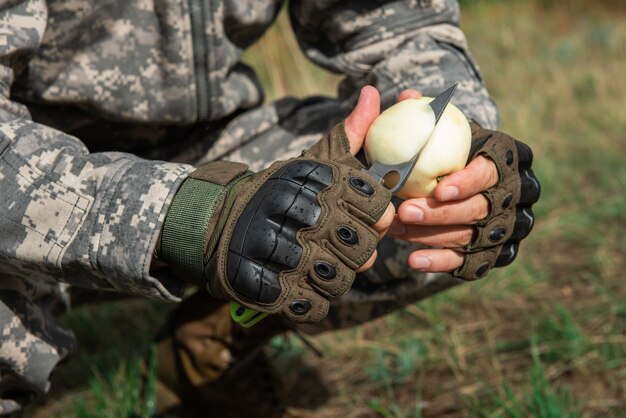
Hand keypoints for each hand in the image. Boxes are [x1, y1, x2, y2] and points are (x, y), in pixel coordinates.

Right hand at [159, 87, 392, 322]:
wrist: (219, 221)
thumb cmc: (284, 191)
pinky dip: (313, 301)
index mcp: (317, 181)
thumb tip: (375, 92)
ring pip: (341, 280)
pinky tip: (305, 285)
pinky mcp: (264, 287)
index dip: (379, 216)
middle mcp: (299, 213)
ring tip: (324, 265)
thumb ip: (352, 133)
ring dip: (337, 277)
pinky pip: (313, 306)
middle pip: (362, 247)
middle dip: (360, 250)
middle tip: (342, 244)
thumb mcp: (316, 159)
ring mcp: (280, 253)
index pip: (378, 206)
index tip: (366, 217)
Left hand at [387, 90, 539, 279]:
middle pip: (482, 208)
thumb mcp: (434, 130)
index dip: (468, 182)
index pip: (491, 172)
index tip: (438, 189)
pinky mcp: (492, 254)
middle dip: (443, 213)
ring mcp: (506, 228)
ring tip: (395, 228)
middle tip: (406, 211)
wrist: (452, 180)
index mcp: (506, 159)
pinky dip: (440, 263)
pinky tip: (412, 261)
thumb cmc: (442, 149)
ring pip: (472, 237)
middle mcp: (515, 195)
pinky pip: (470, 264)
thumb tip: (408, 95)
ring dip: (431, 235)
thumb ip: (422, 114)